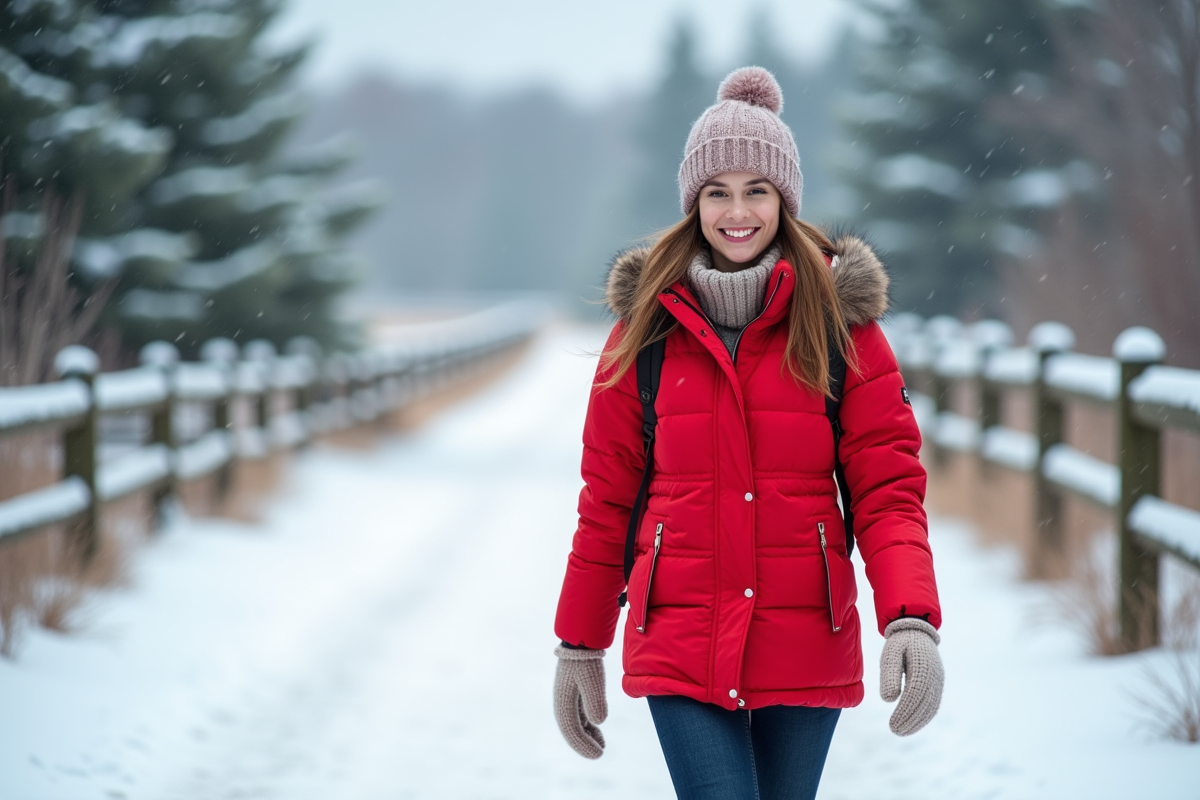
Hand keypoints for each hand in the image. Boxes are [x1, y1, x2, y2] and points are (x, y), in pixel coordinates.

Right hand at [553, 645, 607, 757]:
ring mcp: (568, 698)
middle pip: (571, 730)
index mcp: (563, 702)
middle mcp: (562, 702)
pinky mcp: (574, 693)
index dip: (584, 745)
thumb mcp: (593, 681)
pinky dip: (588, 724)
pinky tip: (598, 728)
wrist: (581, 641)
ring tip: (601, 744)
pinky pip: (579, 714)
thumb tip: (598, 722)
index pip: (571, 730)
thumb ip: (595, 701)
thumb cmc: (586, 661)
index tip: (599, 754)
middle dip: (584, 744)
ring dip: (587, 735)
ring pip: (575, 723)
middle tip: (600, 753)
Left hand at [880, 617, 943, 735]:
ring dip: (918, 721)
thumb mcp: (890, 654)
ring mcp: (938, 679)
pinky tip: (914, 724)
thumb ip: (890, 674)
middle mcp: (934, 675)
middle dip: (911, 720)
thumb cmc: (900, 643)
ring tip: (902, 731)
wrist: (915, 630)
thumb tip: (889, 699)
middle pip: (924, 703)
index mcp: (922, 666)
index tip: (893, 724)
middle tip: (896, 731)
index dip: (904, 712)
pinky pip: (934, 702)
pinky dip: (925, 715)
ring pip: (931, 706)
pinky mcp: (938, 683)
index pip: (914, 694)